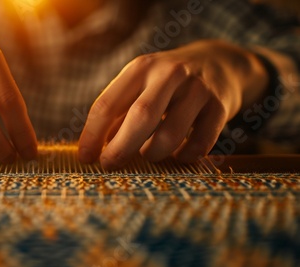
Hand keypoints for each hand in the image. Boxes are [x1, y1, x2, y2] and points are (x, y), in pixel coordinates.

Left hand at [79, 40, 267, 168]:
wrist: (219, 62)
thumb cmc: (167, 83)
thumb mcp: (140, 85)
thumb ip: (118, 114)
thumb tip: (93, 151)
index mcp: (140, 68)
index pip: (107, 104)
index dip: (92, 135)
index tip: (85, 157)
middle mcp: (169, 74)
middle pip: (140, 117)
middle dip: (120, 149)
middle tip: (109, 165)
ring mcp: (197, 89)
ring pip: (170, 134)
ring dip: (153, 153)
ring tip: (148, 153)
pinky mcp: (220, 106)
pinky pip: (200, 144)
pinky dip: (184, 156)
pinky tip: (178, 154)